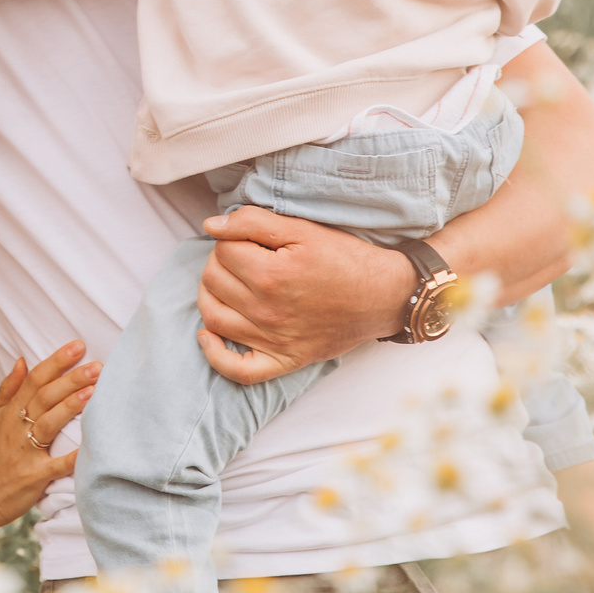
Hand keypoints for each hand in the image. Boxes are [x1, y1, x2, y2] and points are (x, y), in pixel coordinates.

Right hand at [0, 344, 97, 526]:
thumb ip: (9, 388)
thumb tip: (23, 360)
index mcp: (11, 411)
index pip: (34, 379)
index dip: (56, 362)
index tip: (78, 346)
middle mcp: (18, 428)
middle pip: (45, 397)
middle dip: (71, 380)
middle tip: (96, 366)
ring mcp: (26, 452)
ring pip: (49, 423)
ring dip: (70, 406)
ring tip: (93, 391)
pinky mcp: (35, 477)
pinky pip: (55, 466)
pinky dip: (71, 457)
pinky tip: (89, 447)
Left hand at [195, 208, 414, 385]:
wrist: (385, 296)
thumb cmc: (346, 259)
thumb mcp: (303, 229)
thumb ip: (253, 223)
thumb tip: (210, 226)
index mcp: (270, 275)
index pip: (221, 251)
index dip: (229, 239)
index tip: (248, 239)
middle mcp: (267, 311)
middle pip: (213, 281)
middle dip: (219, 262)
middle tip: (240, 256)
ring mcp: (273, 340)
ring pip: (213, 317)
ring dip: (210, 295)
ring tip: (226, 283)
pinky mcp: (283, 360)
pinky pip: (236, 369)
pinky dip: (214, 354)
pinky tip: (209, 334)